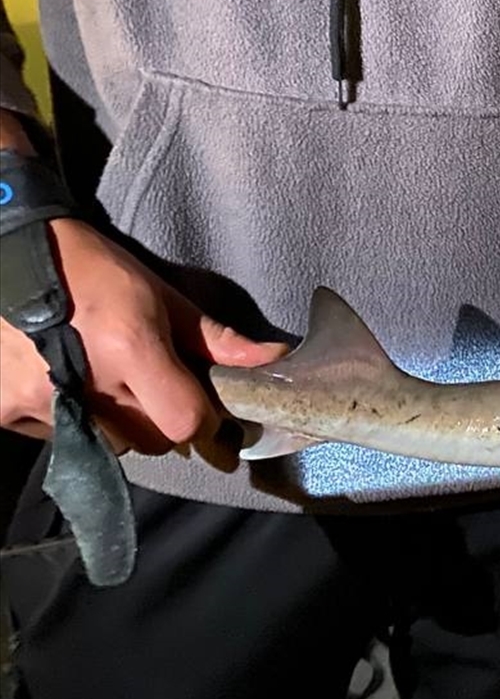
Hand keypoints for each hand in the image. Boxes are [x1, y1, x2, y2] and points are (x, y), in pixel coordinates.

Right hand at [0, 219, 287, 455]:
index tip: (201, 404)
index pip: (185, 421)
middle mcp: (86, 382)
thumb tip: (274, 359)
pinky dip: (76, 422)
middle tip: (151, 384)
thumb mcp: (160, 295)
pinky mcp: (6, 410)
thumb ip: (216, 339)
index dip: (202, 419)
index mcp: (129, 348)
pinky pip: (62, 440)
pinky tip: (68, 383)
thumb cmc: (92, 269)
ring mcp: (40, 401)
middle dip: (163, 420)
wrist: (9, 253)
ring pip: (111, 445)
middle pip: (152, 441)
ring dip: (121, 425)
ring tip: (107, 380)